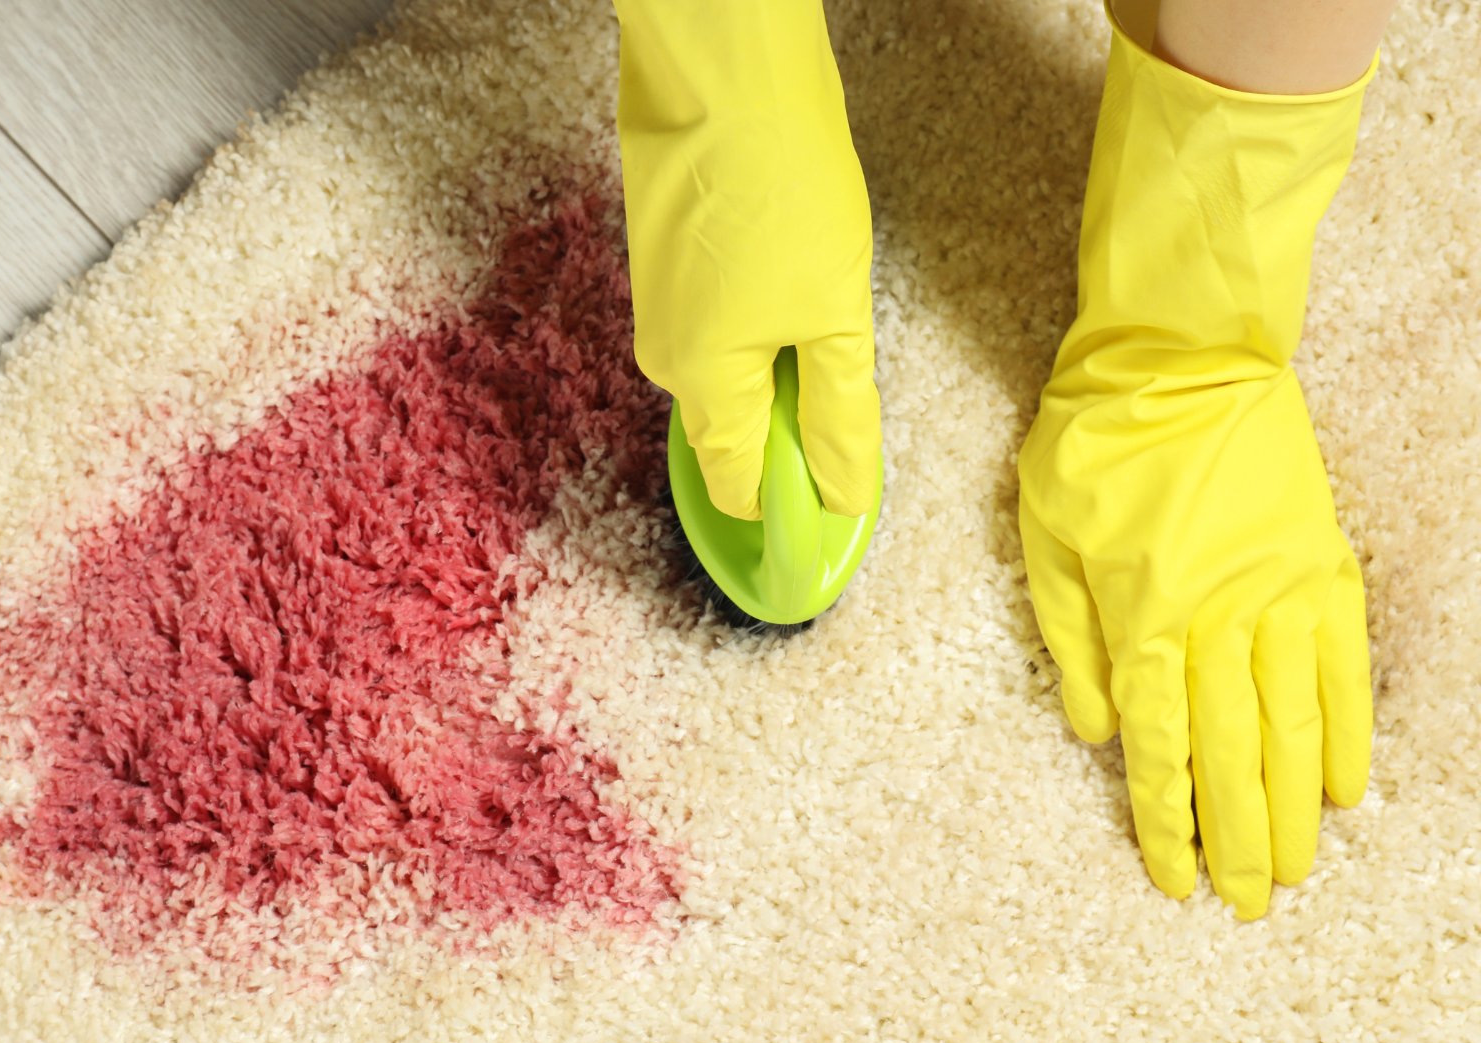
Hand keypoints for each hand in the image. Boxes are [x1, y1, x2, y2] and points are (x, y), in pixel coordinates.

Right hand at [614, 0, 877, 519]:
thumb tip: (844, 497)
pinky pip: (713, 328)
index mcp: (704, 386)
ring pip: (726, 376)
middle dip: (791, 429)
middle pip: (733, 433)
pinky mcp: (663, 265)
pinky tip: (791, 273)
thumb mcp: (836, 314)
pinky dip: (757, 326)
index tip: (839, 500)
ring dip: (778, 370)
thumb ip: (840, 416)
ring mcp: (657, 309)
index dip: (789, 506)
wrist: (721, 74)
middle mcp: (665, 360)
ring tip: (822, 307)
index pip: (738, 488)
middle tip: (848, 377)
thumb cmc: (781, 189)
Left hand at [1019, 11, 1375, 917]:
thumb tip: (1096, 734)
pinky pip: (1343, 670)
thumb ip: (1073, 646)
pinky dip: (1346, 733)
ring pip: (1293, 728)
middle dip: (1237, 840)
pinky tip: (1345, 788)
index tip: (1171, 879)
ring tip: (1297, 871)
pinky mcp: (1322, 569)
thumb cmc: (1092, 449)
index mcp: (1143, 621)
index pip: (1158, 751)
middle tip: (1248, 905)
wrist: (1178, 359)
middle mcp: (1220, 623)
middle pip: (1233, 758)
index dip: (1164, 824)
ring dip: (1294, 808)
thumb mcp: (1045, 544)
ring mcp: (1281, 597)